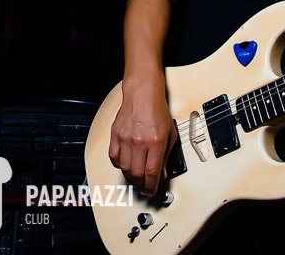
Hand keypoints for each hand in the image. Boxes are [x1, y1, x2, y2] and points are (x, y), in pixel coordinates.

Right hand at [107, 76, 173, 196]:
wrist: (142, 94)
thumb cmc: (157, 110)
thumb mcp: (170, 134)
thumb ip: (167, 156)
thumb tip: (162, 173)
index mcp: (156, 142)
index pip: (152, 173)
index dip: (152, 186)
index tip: (152, 191)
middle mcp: (139, 141)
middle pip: (137, 174)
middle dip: (141, 186)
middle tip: (144, 188)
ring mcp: (125, 138)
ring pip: (125, 169)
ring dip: (131, 178)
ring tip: (136, 179)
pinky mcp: (115, 135)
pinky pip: (114, 158)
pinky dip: (120, 165)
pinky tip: (126, 165)